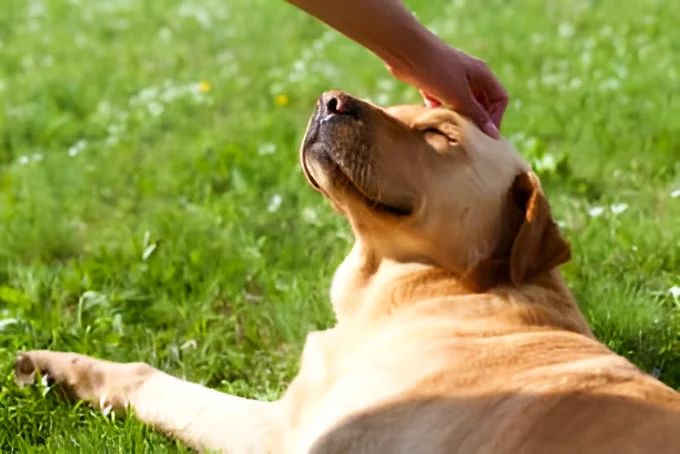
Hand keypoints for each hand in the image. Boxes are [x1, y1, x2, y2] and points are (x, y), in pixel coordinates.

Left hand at [387, 43, 507, 138]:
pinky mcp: (432, 83)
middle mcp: (469, 75)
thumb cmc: (436, 70)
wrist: (404, 50)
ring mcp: (450, 78)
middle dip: (476, 120)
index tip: (484, 136)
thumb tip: (493, 135)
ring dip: (458, 117)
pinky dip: (440, 111)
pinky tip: (433, 118)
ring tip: (451, 130)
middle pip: (481, 102)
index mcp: (482, 74)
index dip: (496, 118)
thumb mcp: (459, 96)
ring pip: (461, 103)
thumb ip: (476, 115)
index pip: (499, 99)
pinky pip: (441, 101)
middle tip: (468, 138)